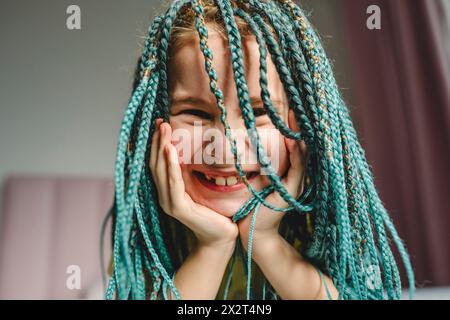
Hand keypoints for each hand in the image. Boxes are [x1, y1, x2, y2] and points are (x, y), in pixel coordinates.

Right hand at [149, 119, 238, 249]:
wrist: (221, 236)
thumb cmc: (213, 211)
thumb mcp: (199, 186)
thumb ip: (189, 173)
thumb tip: (186, 150)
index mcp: (168, 190)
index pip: (158, 163)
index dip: (157, 143)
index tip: (160, 123)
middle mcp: (164, 195)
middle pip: (156, 163)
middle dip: (158, 141)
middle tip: (160, 121)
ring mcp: (169, 202)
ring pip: (161, 170)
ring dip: (162, 147)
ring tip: (164, 129)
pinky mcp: (178, 207)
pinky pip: (173, 182)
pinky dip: (171, 165)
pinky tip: (170, 150)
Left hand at [237, 109, 307, 249]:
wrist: (252, 231)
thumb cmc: (250, 205)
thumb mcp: (254, 179)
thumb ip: (255, 163)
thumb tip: (243, 141)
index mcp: (286, 171)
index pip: (292, 144)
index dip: (292, 127)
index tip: (288, 107)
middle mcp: (294, 176)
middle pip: (301, 146)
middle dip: (298, 127)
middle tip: (296, 106)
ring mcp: (295, 184)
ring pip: (302, 155)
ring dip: (299, 135)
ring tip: (296, 116)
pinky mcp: (291, 192)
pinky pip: (297, 170)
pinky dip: (296, 155)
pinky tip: (293, 141)